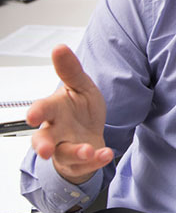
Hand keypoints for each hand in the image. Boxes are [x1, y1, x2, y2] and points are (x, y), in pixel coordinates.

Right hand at [27, 44, 112, 184]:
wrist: (89, 131)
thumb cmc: (79, 108)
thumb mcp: (80, 86)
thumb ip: (70, 71)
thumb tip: (60, 47)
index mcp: (54, 109)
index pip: (42, 110)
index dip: (36, 112)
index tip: (32, 116)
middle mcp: (56, 131)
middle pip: (43, 139)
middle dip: (42, 145)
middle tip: (45, 150)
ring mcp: (66, 148)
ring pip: (65, 154)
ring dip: (76, 153)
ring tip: (88, 150)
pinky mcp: (80, 162)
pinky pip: (87, 164)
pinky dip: (97, 160)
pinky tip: (106, 154)